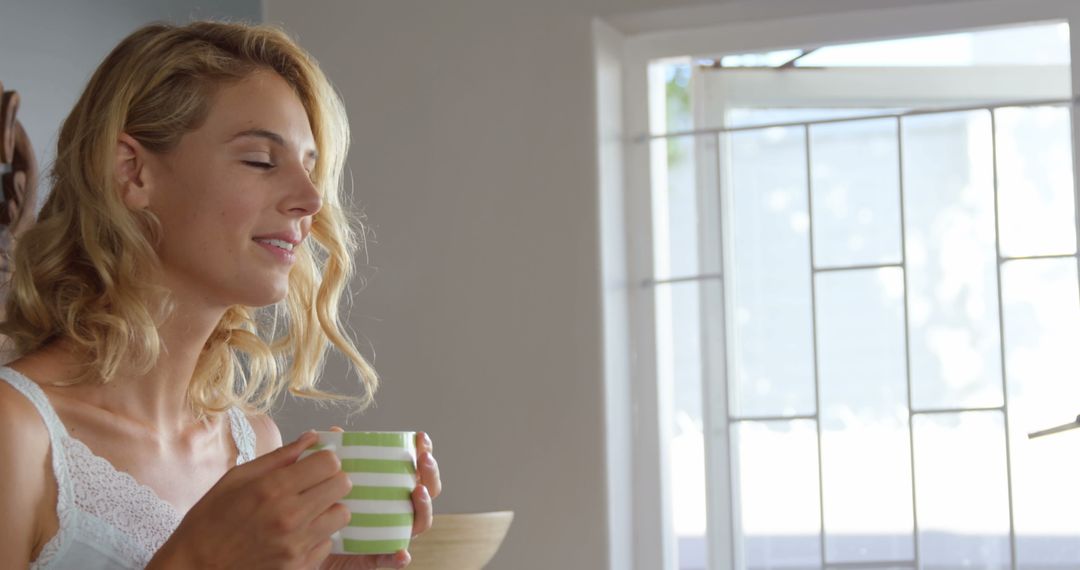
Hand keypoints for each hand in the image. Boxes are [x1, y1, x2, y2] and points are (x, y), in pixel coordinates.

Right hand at [147, 431, 351, 569]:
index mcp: (273, 488)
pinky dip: (319, 535)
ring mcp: (297, 545)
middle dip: (332, 479)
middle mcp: (290, 516)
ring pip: (342, 514)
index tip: (316, 462)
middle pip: (343, 485)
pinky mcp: (299, 566)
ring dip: (329, 508)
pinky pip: (328, 542)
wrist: (195, 567)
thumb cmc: (210, 520)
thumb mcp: (237, 478)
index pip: (329, 462)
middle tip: (315, 483)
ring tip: (309, 509)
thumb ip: (280, 456)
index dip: (325, 458)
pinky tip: (298, 533)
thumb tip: (312, 437)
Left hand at [320, 429, 442, 569]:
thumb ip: (336, 458)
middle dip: (431, 475)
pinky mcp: (378, 557)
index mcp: (392, 491)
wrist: (310, 546)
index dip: (424, 453)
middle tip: (423, 459)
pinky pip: (393, 559)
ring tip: (417, 492)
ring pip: (419, 523)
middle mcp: (398, 511)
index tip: (422, 438)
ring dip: (424, 507)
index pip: (417, 470)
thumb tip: (337, 432)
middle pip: (426, 493)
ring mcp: (392, 533)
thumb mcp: (331, 480)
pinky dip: (400, 558)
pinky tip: (400, 553)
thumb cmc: (327, 510)